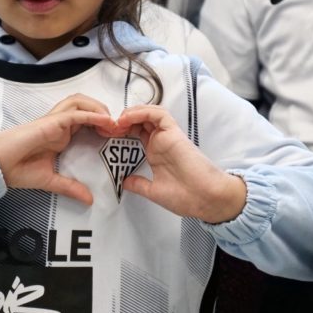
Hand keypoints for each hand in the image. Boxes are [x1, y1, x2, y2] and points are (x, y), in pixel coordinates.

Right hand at [0, 101, 115, 205]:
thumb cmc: (17, 170)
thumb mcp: (51, 181)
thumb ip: (70, 187)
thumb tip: (88, 199)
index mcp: (60, 134)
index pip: (86, 120)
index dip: (103, 124)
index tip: (117, 136)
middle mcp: (59, 124)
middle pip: (85, 105)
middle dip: (104, 112)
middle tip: (118, 129)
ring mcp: (54, 121)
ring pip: (80, 102)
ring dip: (99, 109)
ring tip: (113, 123)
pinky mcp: (50, 122)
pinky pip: (75, 113)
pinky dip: (92, 115)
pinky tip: (105, 122)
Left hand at [116, 105, 246, 223]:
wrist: (205, 200)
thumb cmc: (186, 197)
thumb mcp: (154, 191)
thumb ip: (139, 184)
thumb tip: (124, 182)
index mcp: (156, 153)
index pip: (137, 133)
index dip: (122, 130)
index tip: (108, 136)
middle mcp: (161, 142)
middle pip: (141, 120)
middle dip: (124, 119)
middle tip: (109, 126)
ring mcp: (168, 136)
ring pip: (150, 113)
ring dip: (132, 112)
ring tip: (118, 120)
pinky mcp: (175, 133)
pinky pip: (159, 115)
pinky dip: (143, 112)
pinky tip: (129, 118)